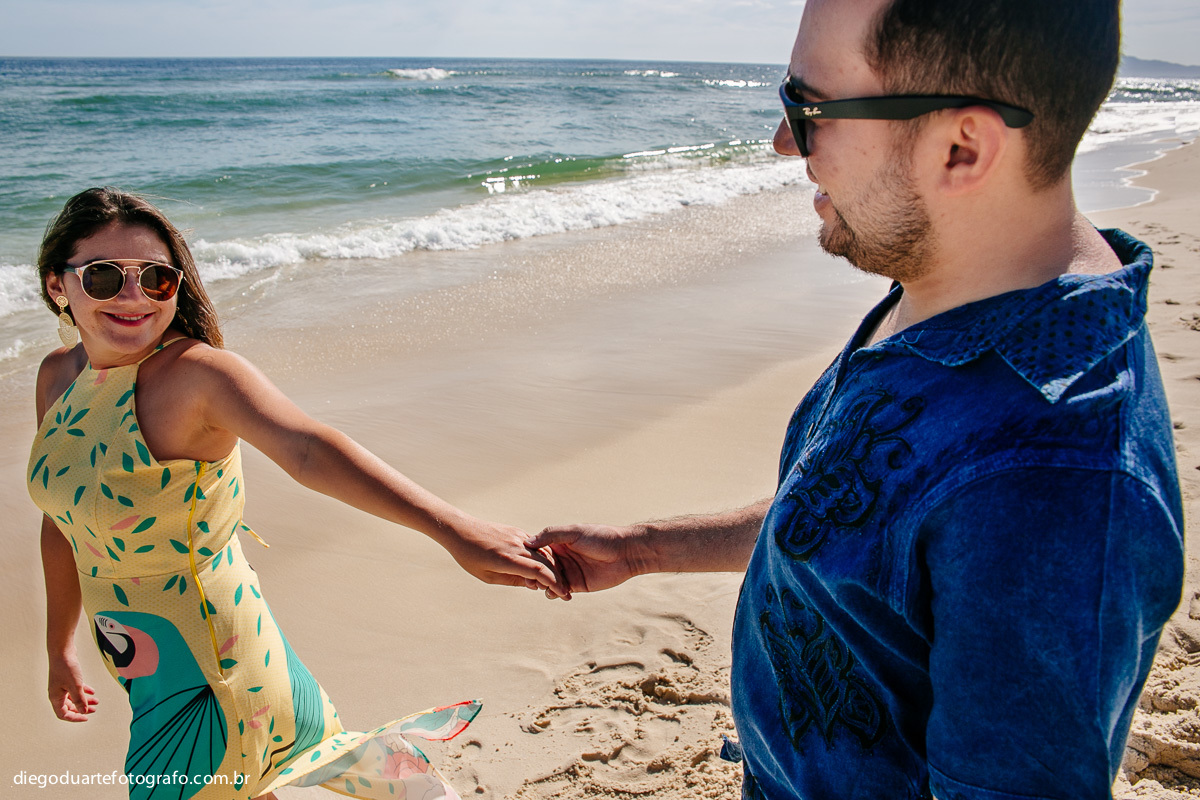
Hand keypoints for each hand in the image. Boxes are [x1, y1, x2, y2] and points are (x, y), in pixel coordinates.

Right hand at [48, 649, 97, 721]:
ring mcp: (61, 685)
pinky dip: (84, 691)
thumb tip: (84, 711)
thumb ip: (80, 700)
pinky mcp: (67, 678)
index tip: (86, 718)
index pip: (63, 714)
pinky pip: (75, 688)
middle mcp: (57, 693)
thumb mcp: (75, 686)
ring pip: (73, 697)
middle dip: (82, 709)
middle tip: (94, 710)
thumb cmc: (66, 668)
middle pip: (69, 707)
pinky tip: (92, 691)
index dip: (74, 717)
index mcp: (55, 697)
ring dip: (85, 700)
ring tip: (97, 701)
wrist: (62, 651)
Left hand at [444, 518, 569, 597]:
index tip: (563, 594)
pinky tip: (547, 568)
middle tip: (566, 593)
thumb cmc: (469, 556)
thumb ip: (512, 580)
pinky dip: (545, 557)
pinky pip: (537, 545)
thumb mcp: (487, 576)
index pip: (538, 571)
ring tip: (559, 582)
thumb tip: (533, 585)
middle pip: (546, 562)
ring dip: (554, 568)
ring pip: (544, 552)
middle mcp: (515, 546)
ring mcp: (518, 537)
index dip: (553, 583)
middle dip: (559, 579)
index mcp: (506, 559)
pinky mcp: (517, 532)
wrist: (461, 529)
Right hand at [527, 523, 650, 598]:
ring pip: (549, 581)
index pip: (538, 552)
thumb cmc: (601, 537)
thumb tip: (528, 542)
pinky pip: (561, 591)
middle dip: (534, 575)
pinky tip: (555, 593)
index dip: (529, 558)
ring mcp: (569, 572)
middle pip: (541, 568)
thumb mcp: (574, 532)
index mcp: (559, 543)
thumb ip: (552, 535)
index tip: (521, 563)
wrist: (625, 553)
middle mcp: (562, 558)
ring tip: (543, 586)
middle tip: (530, 580)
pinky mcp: (577, 585)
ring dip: (543, 585)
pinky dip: (555, 593)